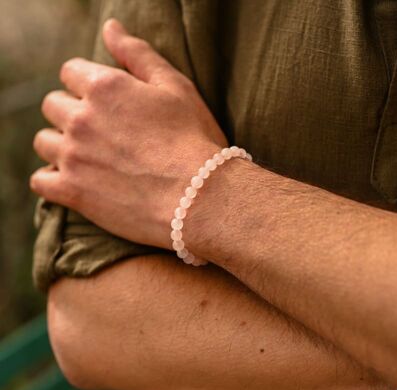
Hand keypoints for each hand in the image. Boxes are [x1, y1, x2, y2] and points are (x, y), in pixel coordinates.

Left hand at [31, 19, 226, 248]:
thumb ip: (138, 54)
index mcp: (105, 87)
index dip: (87, 84)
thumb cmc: (194, 140)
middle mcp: (81, 118)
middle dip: (71, 113)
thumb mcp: (176, 87)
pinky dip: (53, 180)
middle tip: (100, 132)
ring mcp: (74, 156)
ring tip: (89, 157)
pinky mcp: (73, 192)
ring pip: (44, 142)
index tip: (105, 102)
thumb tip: (110, 28)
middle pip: (53, 105)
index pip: (71, 72)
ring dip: (61, 145)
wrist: (199, 196)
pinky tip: (74, 181)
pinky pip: (40, 182)